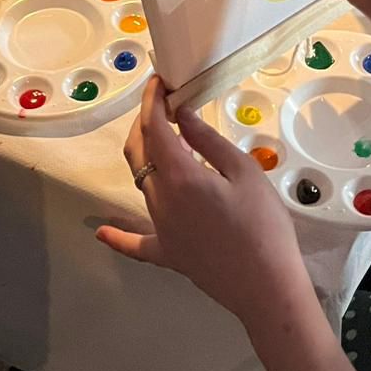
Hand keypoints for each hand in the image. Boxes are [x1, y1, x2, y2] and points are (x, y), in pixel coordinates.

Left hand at [97, 77, 312, 323]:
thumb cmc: (264, 226)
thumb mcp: (245, 172)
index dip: (152, 101)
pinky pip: (136, 244)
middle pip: (139, 153)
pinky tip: (101, 232)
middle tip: (164, 104)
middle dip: (144, 123)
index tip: (158, 81)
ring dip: (146, 156)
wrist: (269, 288)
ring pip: (141, 183)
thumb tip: (182, 115)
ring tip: (166, 137)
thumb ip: (208, 141)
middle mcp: (161, 201)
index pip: (154, 128)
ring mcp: (160, 230)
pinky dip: (119, 236)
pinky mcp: (167, 255)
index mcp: (180, 177)